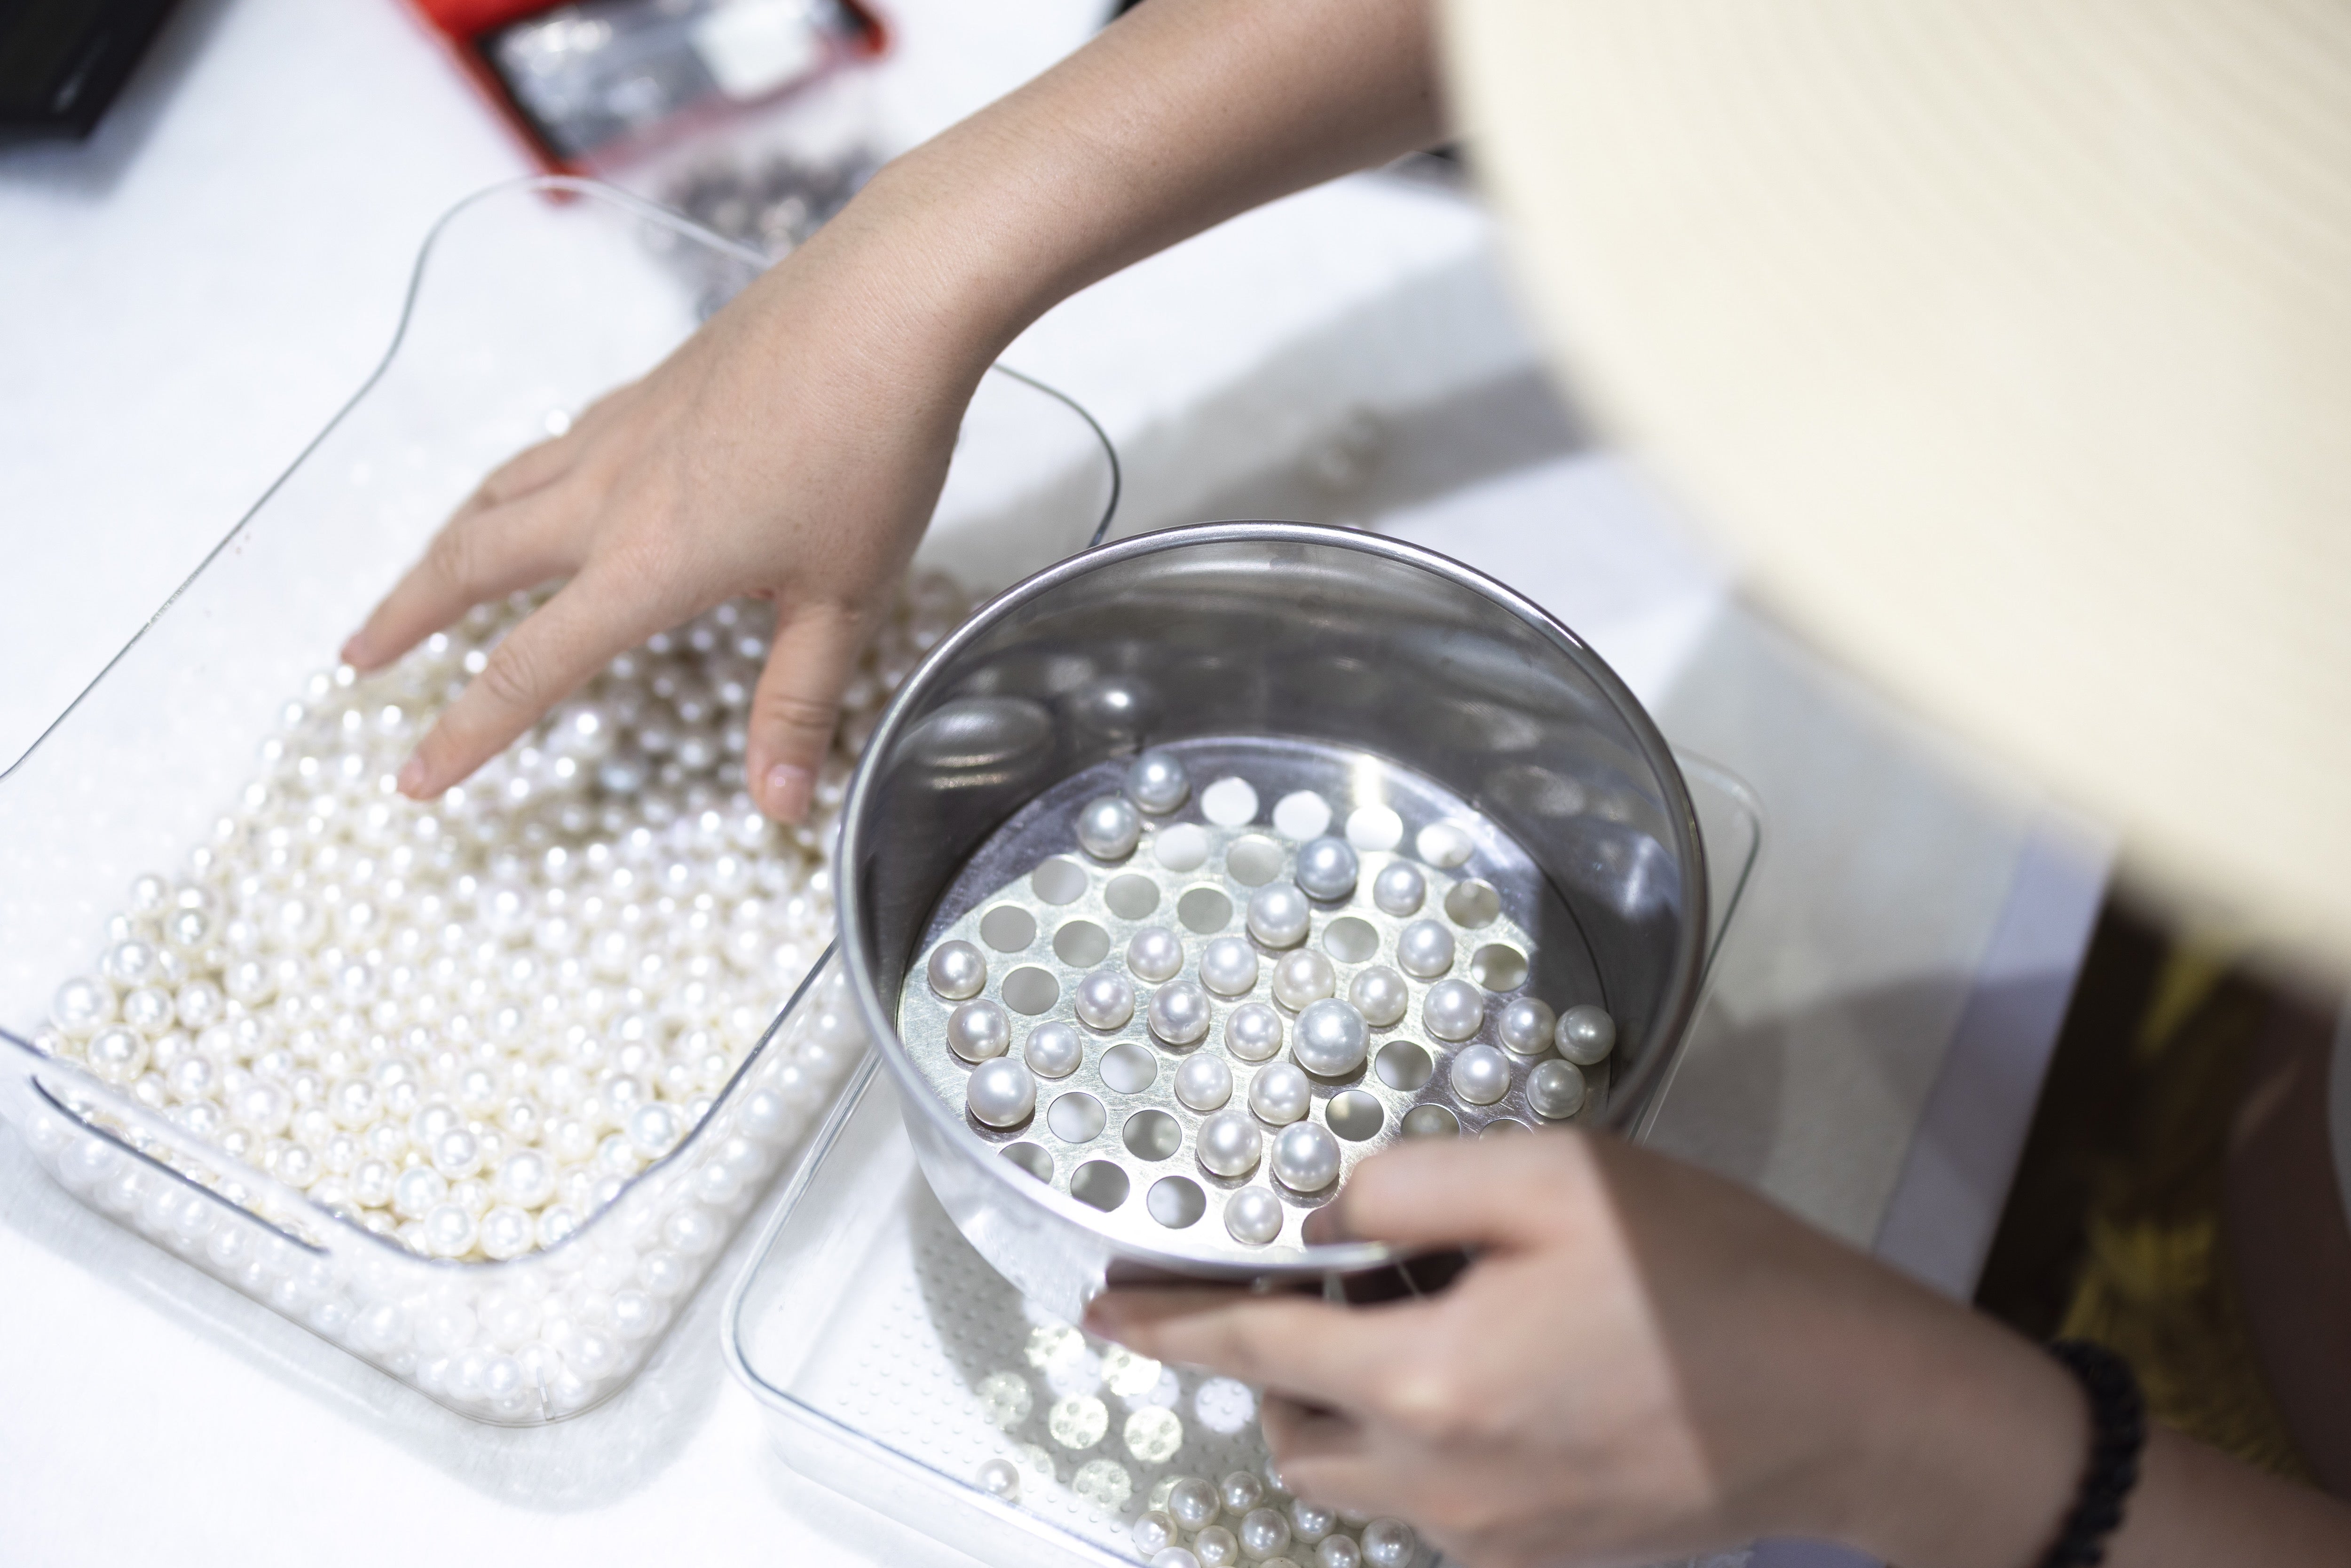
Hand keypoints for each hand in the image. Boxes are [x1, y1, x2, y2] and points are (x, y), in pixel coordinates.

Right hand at [342, 189, 994, 820]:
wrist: (887, 304)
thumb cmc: (873, 450)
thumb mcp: (846, 599)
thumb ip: (800, 702)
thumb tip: (780, 806)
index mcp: (647, 563)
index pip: (529, 668)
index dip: (464, 734)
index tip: (413, 778)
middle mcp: (609, 494)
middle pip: (470, 562)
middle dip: (405, 619)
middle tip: (357, 659)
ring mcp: (623, 431)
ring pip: (497, 491)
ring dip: (442, 544)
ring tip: (417, 579)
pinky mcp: (649, 388)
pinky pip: (553, 445)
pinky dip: (513, 482)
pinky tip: (532, 488)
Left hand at [1085, 1132, 2085, 1567]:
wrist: (1850, 1401)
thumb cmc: (1713, 1275)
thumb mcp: (1558, 1175)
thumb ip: (1412, 1181)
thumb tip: (1330, 1210)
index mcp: (1432, 1382)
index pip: (1253, 1347)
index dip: (1168, 1324)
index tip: (1104, 1310)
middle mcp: (1443, 1480)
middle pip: (1290, 1431)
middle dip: (1271, 1364)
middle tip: (1312, 1289)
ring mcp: (1491, 1533)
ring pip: (1354, 1476)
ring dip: (1344, 1406)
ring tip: (1412, 1323)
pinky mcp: (1543, 1552)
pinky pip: (1432, 1502)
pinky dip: (1421, 1439)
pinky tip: (1493, 1371)